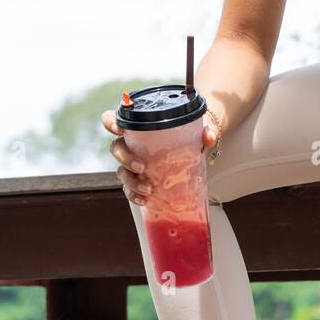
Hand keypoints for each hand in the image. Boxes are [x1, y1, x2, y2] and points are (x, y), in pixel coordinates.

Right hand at [102, 108, 220, 205]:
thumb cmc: (186, 133)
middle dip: (125, 159)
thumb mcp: (196, 130)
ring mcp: (132, 163)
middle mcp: (130, 144)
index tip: (118, 129)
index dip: (111, 122)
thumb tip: (208, 137)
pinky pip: (128, 188)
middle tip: (142, 167)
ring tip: (149, 189)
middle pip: (115, 148)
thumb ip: (204, 131)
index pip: (113, 119)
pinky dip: (134, 195)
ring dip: (131, 181)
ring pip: (121, 171)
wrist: (192, 148)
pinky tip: (144, 200)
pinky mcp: (138, 179)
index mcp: (138, 127)